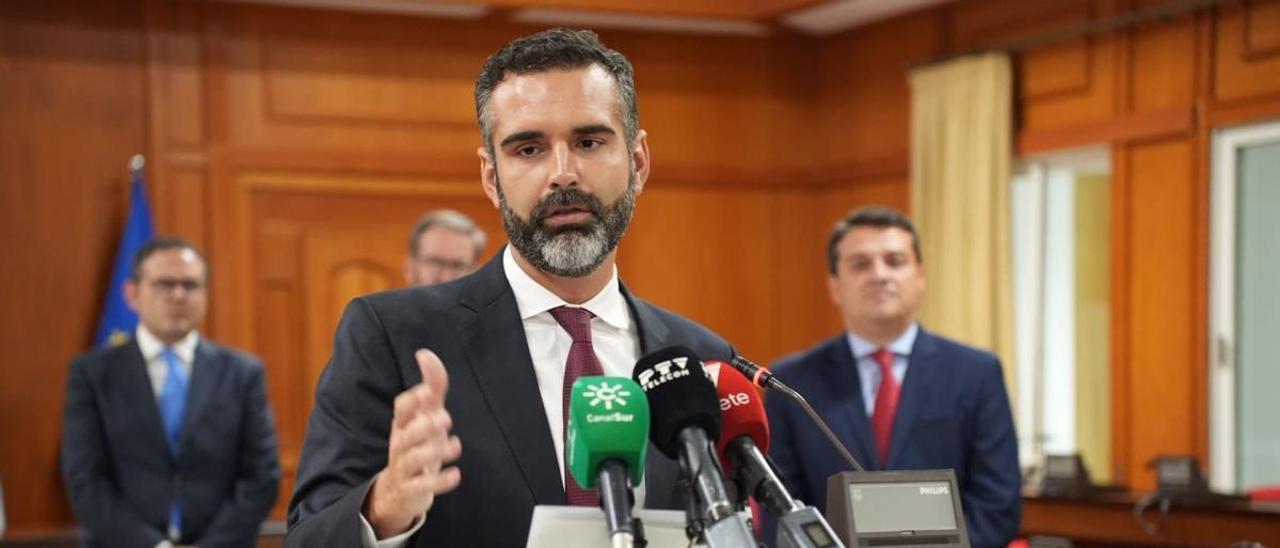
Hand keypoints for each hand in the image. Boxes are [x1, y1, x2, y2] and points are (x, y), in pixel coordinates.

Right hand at [363, 349, 462, 537]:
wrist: (400, 490)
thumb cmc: (417, 444)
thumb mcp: (425, 416)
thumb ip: (431, 387)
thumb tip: (425, 354)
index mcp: (404, 423)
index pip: (401, 408)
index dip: (413, 400)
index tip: (427, 392)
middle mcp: (401, 444)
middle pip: (406, 434)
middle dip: (424, 426)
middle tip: (446, 419)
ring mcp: (405, 467)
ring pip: (413, 459)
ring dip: (435, 451)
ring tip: (456, 446)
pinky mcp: (412, 489)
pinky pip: (423, 486)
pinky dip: (440, 481)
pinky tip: (456, 474)